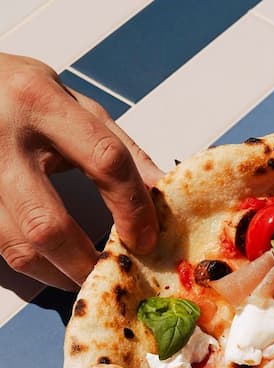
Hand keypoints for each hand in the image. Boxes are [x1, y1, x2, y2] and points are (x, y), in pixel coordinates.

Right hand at [0, 53, 163, 289]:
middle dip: (85, 261)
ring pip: (18, 246)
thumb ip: (120, 148)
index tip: (146, 238)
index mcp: (40, 103)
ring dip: (58, 272)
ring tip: (84, 273)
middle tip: (110, 272)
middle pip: (47, 224)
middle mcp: (2, 139)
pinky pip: (0, 248)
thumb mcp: (73, 103)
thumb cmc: (20, 93)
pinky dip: (33, 263)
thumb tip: (163, 195)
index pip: (104, 161)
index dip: (132, 207)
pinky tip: (53, 262)